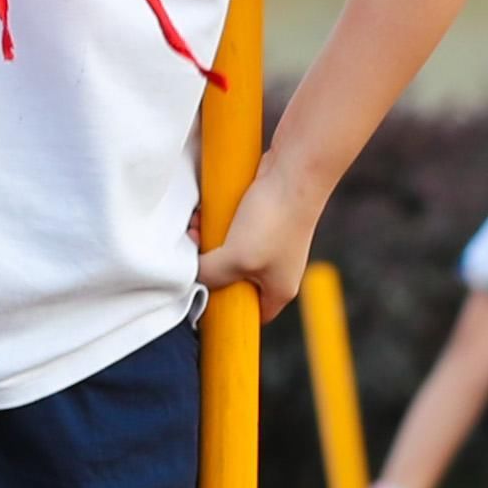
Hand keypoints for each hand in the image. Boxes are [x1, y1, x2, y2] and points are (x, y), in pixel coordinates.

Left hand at [197, 166, 324, 313]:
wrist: (294, 173)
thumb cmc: (274, 221)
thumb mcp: (235, 259)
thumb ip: (210, 273)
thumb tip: (193, 272)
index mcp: (278, 290)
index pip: (250, 314)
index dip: (226, 312)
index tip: (201, 301)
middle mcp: (277, 269)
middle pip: (232, 281)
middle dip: (208, 268)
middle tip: (193, 256)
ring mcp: (270, 243)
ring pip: (228, 251)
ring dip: (207, 242)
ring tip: (195, 229)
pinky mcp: (262, 220)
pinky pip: (231, 229)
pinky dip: (215, 223)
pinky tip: (203, 213)